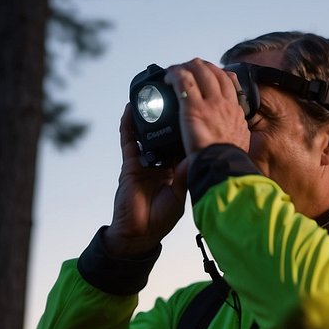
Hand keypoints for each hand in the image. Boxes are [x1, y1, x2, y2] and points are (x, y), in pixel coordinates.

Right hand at [102, 108, 188, 256]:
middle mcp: (162, 161)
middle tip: (179, 95)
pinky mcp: (130, 163)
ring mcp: (145, 160)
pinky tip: (130, 109)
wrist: (138, 234)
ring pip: (149, 131)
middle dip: (173, 116)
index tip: (199, 110)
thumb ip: (183, 176)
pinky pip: (128, 139)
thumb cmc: (160, 220)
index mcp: (177, 168)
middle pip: (168, 133)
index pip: (186, 143)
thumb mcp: (178, 196)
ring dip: (151, 114)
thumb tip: (193, 157)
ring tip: (156, 94)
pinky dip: (128, 124)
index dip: (191, 128)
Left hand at [166, 59, 250, 160]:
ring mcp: (209, 103)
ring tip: (174, 71)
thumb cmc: (228, 160)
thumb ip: (237, 130)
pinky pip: (183, 80)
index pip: (227, 80)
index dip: (214, 73)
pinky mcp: (193, 107)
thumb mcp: (241, 140)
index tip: (204, 74)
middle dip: (197, 66)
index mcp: (235, 110)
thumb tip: (238, 129)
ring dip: (185, 66)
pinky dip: (174, 74)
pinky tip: (168, 78)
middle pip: (213, 70)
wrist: (223, 167)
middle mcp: (224, 102)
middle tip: (186, 69)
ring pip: (198, 70)